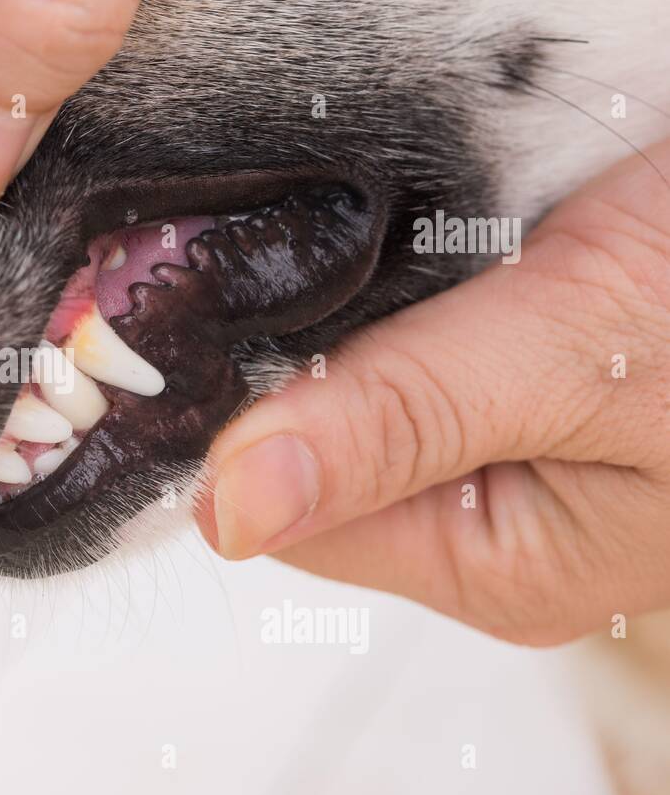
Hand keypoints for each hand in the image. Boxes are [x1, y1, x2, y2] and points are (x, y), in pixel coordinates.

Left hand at [196, 140, 669, 646]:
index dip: (246, 416)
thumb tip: (236, 509)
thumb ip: (401, 421)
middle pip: (321, 440)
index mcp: (497, 560)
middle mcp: (495, 517)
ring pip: (364, 376)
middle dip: (307, 344)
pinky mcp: (525, 378)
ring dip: (359, 299)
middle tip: (318, 248)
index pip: (298, 508)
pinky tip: (433, 234)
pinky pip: (419, 334)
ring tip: (406, 234)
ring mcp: (511, 444)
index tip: (217, 320)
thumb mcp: (576, 356)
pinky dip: (406, 275)